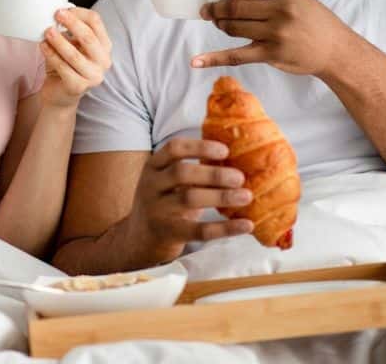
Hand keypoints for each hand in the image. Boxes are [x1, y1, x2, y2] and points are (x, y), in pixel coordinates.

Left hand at [39, 8, 112, 109]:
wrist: (60, 94)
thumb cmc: (66, 65)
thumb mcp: (71, 45)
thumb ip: (69, 31)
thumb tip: (59, 12)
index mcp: (104, 46)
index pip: (96, 22)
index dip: (80, 13)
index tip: (63, 10)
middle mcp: (103, 61)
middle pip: (88, 37)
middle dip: (72, 23)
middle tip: (56, 15)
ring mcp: (93, 76)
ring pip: (74, 54)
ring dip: (59, 41)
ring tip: (47, 32)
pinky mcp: (78, 87)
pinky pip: (63, 68)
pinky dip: (51, 55)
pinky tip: (43, 46)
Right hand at [123, 138, 253, 264]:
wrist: (138, 239)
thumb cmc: (164, 203)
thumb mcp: (168, 182)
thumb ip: (191, 170)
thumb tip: (235, 158)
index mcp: (153, 167)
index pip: (173, 148)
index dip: (199, 147)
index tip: (224, 151)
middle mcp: (151, 185)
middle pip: (181, 172)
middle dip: (213, 173)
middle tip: (239, 177)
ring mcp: (156, 210)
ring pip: (189, 199)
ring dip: (221, 196)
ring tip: (246, 196)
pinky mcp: (167, 233)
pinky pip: (198, 231)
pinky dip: (225, 228)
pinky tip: (246, 225)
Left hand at [193, 0, 354, 75]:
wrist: (336, 49)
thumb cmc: (314, 21)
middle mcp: (280, 8)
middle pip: (234, 4)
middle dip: (215, 7)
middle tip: (207, 10)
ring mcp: (276, 32)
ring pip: (233, 27)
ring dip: (220, 25)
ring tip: (218, 24)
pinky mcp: (272, 54)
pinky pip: (236, 55)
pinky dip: (213, 59)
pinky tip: (196, 61)